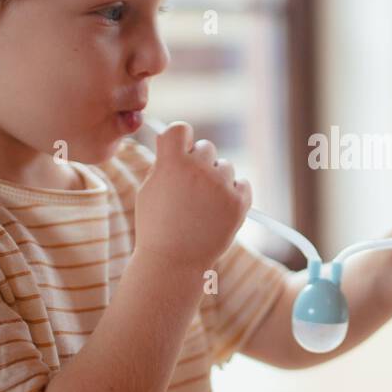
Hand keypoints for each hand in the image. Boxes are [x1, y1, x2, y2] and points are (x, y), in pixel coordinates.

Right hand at [134, 122, 250, 267]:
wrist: (174, 262)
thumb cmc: (157, 226)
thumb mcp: (149, 190)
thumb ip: (163, 162)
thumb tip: (174, 138)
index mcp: (172, 163)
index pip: (181, 129)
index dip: (180, 138)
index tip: (180, 149)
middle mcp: (199, 170)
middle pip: (206, 147)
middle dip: (199, 163)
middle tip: (189, 189)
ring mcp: (221, 186)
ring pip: (225, 166)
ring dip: (217, 180)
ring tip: (202, 206)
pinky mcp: (240, 202)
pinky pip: (242, 183)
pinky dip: (234, 193)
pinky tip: (218, 210)